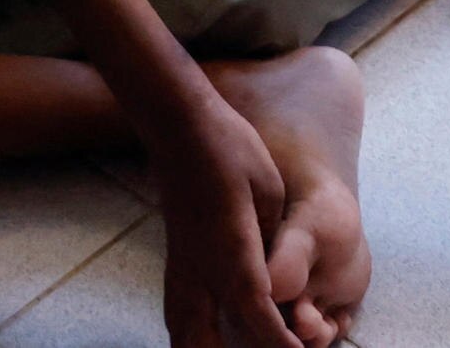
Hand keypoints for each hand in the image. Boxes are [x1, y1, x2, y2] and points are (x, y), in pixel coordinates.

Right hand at [154, 89, 303, 347]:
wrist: (178, 124)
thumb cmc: (229, 148)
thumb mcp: (266, 187)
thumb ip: (271, 236)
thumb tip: (276, 273)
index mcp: (229, 247)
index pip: (253, 307)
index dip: (274, 338)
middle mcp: (200, 264)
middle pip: (206, 335)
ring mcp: (181, 262)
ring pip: (182, 327)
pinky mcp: (174, 256)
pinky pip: (176, 310)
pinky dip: (186, 334)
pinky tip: (196, 341)